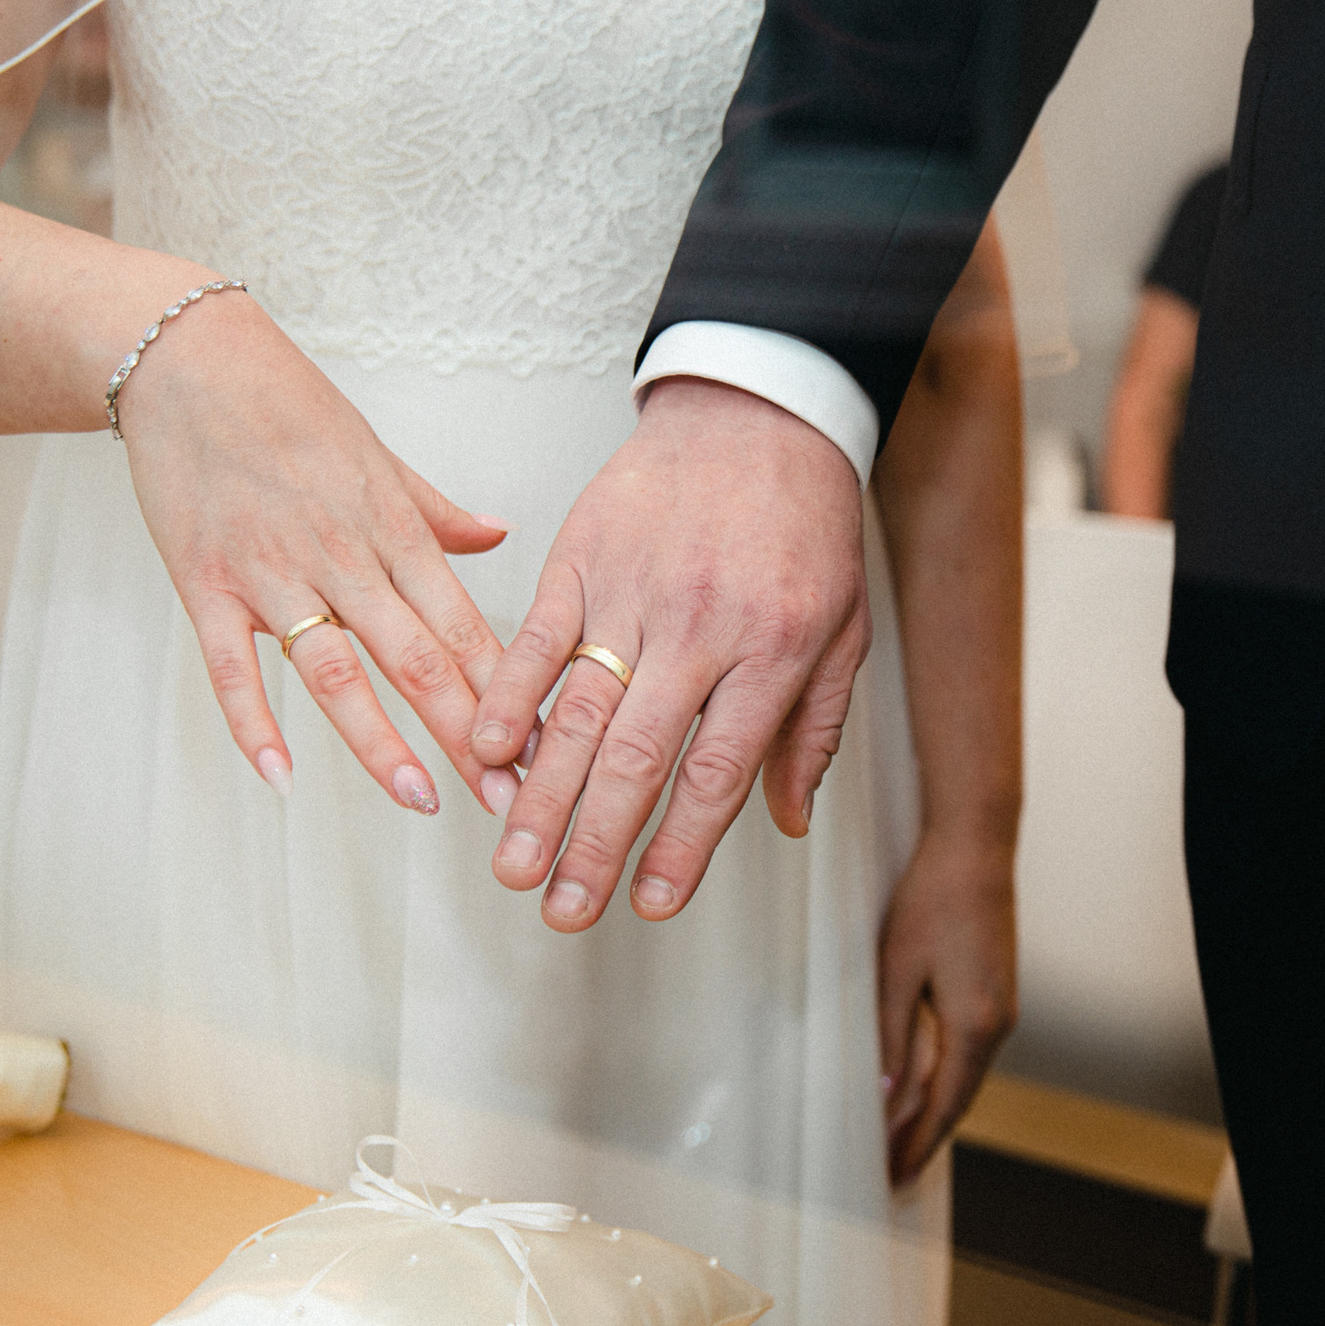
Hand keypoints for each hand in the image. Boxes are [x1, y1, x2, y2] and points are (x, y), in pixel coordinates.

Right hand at [117, 290, 521, 812]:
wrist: (186, 357)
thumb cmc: (286, 405)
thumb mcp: (378, 455)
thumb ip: (438, 512)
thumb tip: (501, 534)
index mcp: (393, 531)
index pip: (464, 627)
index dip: (507, 694)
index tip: (544, 749)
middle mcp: (343, 556)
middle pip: (418, 658)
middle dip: (468, 735)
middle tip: (510, 801)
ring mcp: (273, 572)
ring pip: (337, 670)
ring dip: (381, 740)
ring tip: (420, 799)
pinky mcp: (205, 581)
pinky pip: (232, 666)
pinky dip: (254, 723)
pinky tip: (281, 779)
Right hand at [470, 378, 865, 930]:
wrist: (759, 414)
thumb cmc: (805, 529)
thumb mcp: (842, 630)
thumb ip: (812, 729)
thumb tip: (785, 824)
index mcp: (771, 651)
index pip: (717, 770)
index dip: (681, 846)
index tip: (650, 905)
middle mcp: (700, 627)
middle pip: (638, 756)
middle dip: (595, 844)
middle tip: (563, 910)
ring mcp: (634, 590)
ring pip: (580, 710)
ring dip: (541, 796)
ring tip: (513, 862)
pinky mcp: (583, 556)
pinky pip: (537, 636)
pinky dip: (506, 696)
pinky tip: (482, 752)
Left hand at [878, 830, 1015, 1186]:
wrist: (975, 849)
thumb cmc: (932, 902)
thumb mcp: (896, 972)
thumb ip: (892, 1036)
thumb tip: (888, 1093)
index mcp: (975, 1025)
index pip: (944, 1105)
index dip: (919, 1144)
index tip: (895, 1177)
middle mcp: (999, 1024)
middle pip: (960, 1098)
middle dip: (927, 1137)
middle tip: (895, 1171)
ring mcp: (1003, 1007)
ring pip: (967, 1076)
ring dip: (938, 1109)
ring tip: (904, 1139)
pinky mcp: (997, 990)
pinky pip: (971, 1052)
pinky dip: (948, 1079)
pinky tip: (926, 1086)